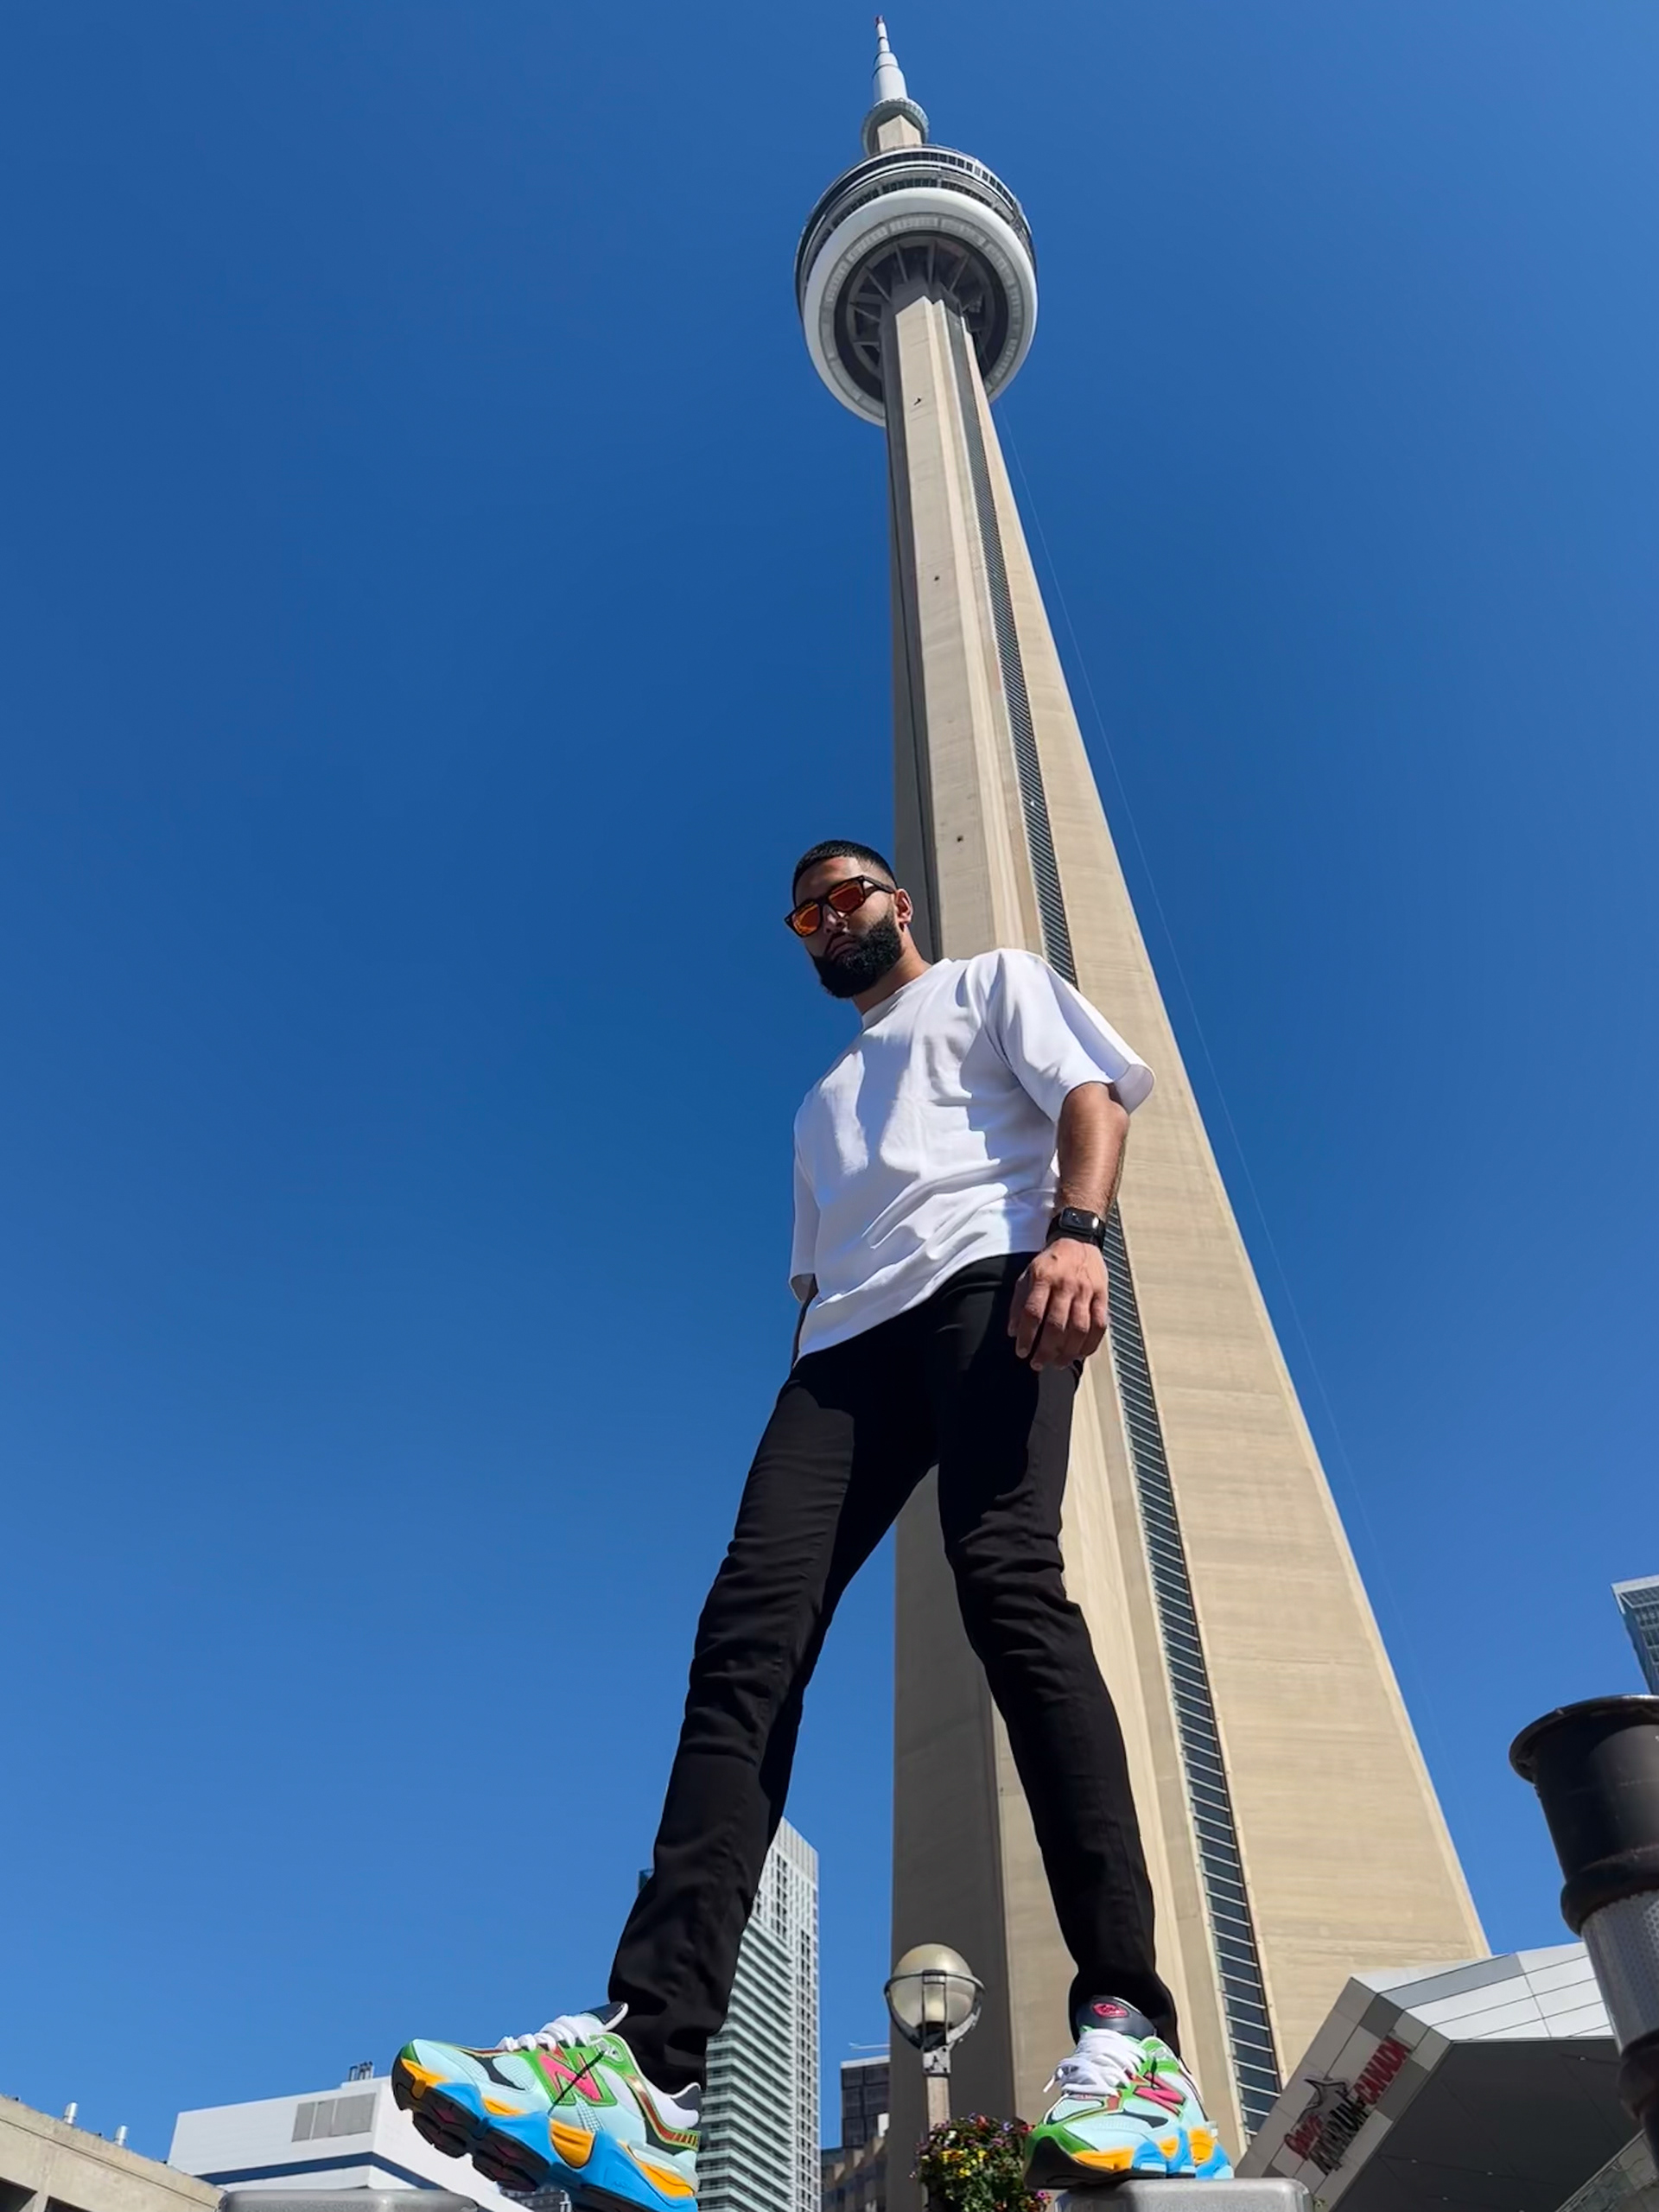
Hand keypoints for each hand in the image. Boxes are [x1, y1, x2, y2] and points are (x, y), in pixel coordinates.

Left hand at [1010, 1240, 1108, 1370]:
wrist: (1079, 1241)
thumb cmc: (1050, 1263)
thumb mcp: (1028, 1275)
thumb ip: (1019, 1303)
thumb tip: (1013, 1332)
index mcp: (1043, 1277)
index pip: (1033, 1312)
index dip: (1026, 1336)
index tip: (1022, 1352)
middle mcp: (1065, 1285)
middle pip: (1056, 1325)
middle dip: (1046, 1350)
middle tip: (1037, 1365)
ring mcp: (1086, 1291)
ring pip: (1079, 1329)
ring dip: (1067, 1352)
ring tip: (1057, 1363)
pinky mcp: (1102, 1296)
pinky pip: (1099, 1325)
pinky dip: (1090, 1344)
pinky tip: (1079, 1354)